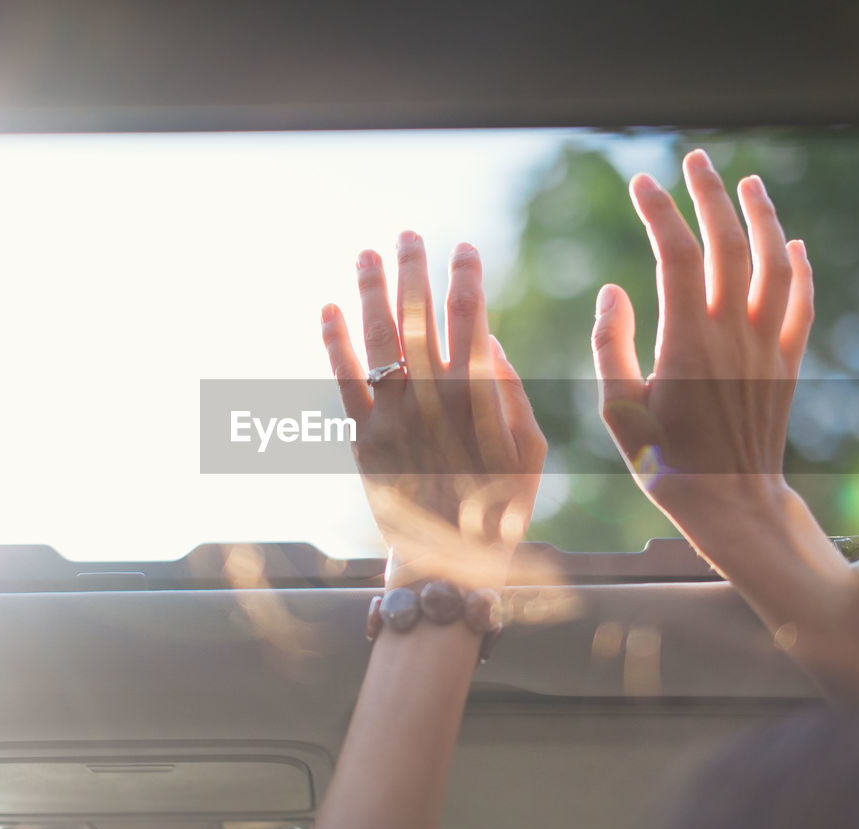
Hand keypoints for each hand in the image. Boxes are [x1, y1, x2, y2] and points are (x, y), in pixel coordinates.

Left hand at [321, 232, 545, 587]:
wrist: (445, 565)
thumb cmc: (498, 510)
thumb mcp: (530, 456)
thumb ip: (512, 397)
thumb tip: (492, 343)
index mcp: (478, 398)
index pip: (471, 321)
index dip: (466, 280)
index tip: (464, 247)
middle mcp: (434, 399)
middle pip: (420, 318)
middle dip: (414, 272)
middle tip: (408, 234)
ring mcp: (394, 416)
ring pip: (380, 340)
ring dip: (372, 291)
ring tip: (367, 253)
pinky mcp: (362, 437)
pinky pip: (344, 381)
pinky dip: (334, 342)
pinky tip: (328, 307)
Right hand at [590, 149, 814, 538]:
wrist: (730, 503)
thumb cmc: (664, 462)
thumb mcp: (618, 411)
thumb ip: (609, 346)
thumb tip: (612, 289)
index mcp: (686, 342)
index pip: (676, 255)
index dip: (659, 212)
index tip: (640, 182)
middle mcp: (732, 335)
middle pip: (728, 244)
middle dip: (709, 194)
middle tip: (694, 158)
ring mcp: (766, 346)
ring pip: (774, 263)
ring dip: (762, 216)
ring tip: (747, 182)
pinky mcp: (787, 364)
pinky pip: (802, 303)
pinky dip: (800, 268)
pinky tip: (791, 243)